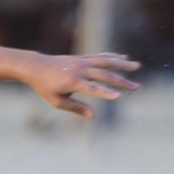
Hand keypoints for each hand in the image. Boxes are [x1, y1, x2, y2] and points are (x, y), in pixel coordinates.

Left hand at [24, 52, 139, 118]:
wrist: (36, 66)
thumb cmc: (45, 87)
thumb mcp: (56, 101)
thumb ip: (75, 107)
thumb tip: (93, 116)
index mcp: (72, 82)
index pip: (93, 89)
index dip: (106, 93)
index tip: (119, 96)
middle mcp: (79, 70)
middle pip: (104, 75)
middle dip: (122, 82)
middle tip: (137, 88)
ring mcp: (81, 61)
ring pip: (105, 62)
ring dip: (122, 64)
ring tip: (137, 66)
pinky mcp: (82, 57)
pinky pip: (100, 56)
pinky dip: (112, 56)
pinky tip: (124, 57)